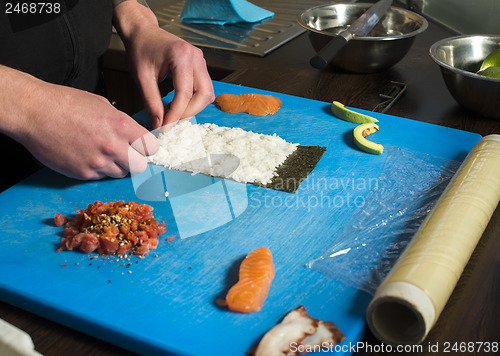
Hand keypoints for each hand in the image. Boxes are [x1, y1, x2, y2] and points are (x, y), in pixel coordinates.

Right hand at [16, 82, 158, 179]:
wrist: (34, 112)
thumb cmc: (66, 103)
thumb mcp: (103, 105)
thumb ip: (122, 123)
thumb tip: (134, 135)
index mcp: (121, 126)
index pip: (152, 147)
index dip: (147, 147)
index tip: (142, 146)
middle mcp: (112, 146)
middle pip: (140, 166)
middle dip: (135, 160)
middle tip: (125, 153)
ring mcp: (97, 162)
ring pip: (120, 173)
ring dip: (116, 165)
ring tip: (101, 151)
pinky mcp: (83, 173)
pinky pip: (100, 176)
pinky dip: (97, 169)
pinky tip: (86, 155)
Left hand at [126, 23, 214, 128]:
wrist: (143, 33)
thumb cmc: (141, 49)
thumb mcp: (141, 77)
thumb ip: (151, 102)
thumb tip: (159, 123)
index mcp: (181, 56)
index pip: (185, 93)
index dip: (176, 114)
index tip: (165, 127)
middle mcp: (196, 57)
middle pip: (204, 94)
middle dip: (189, 112)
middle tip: (171, 121)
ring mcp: (201, 61)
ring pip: (208, 93)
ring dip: (194, 107)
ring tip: (174, 113)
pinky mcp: (200, 66)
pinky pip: (204, 88)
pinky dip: (194, 100)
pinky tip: (179, 103)